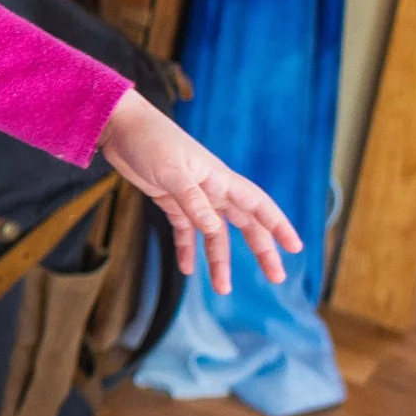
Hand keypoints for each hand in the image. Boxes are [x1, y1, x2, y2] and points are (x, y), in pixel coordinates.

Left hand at [97, 90, 300, 292]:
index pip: (257, 205)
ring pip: (213, 234)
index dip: (278, 225)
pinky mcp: (170, 200)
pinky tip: (187, 269)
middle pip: (243, 224)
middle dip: (261, 250)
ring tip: (223, 289)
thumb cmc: (149, 141)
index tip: (295, 247)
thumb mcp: (171, 172)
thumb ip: (192, 200)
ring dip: (219, 260)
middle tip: (276, 278)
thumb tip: (214, 229)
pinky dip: (187, 249)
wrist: (121, 127)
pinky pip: (184, 230)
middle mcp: (211, 189)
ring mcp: (191, 196)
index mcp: (219, 179)